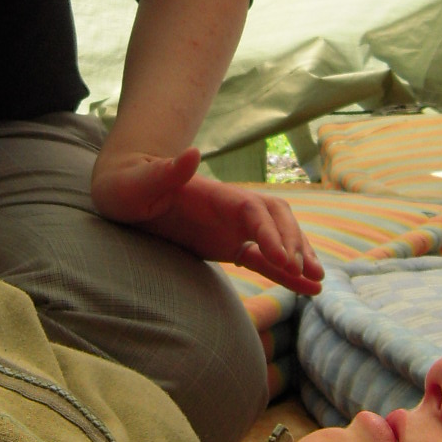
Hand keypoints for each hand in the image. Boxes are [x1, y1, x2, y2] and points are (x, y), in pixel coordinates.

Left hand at [91, 147, 323, 296]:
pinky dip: (285, 274)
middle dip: (295, 243)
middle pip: (277, 219)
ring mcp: (232, 227)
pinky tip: (306, 289)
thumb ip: (165, 171)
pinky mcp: (228, 245)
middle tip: (304, 271)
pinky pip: (263, 260)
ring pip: (278, 239)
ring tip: (318, 281)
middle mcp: (231, 208)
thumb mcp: (139, 181)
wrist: (123, 194)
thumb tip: (193, 153)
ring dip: (299, 256)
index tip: (283, 259)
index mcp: (215, 194)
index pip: (254, 210)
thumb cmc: (127, 185)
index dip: (271, 232)